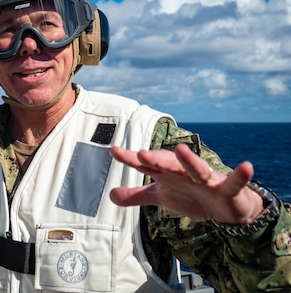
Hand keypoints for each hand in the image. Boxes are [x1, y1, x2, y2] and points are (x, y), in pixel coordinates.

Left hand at [109, 144, 264, 223]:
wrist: (224, 208)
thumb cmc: (190, 196)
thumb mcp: (160, 197)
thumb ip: (136, 196)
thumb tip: (110, 195)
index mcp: (168, 174)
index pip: (145, 165)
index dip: (130, 159)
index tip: (114, 150)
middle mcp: (184, 172)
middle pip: (169, 163)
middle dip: (156, 158)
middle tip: (142, 154)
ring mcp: (207, 180)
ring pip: (197, 169)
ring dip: (189, 160)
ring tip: (182, 149)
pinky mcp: (227, 189)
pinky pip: (235, 182)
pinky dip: (241, 175)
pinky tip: (246, 166)